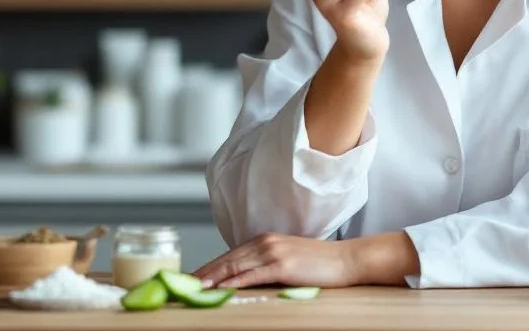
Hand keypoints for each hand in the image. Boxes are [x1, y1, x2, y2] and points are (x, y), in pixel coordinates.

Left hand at [193, 233, 357, 288]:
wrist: (346, 261)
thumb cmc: (320, 263)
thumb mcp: (288, 259)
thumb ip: (266, 264)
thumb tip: (245, 278)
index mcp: (265, 240)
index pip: (229, 255)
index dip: (209, 266)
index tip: (191, 278)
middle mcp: (265, 242)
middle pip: (226, 260)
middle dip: (203, 272)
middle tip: (182, 284)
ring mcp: (273, 252)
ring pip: (234, 266)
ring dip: (212, 277)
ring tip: (194, 287)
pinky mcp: (281, 265)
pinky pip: (252, 275)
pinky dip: (234, 281)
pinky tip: (221, 288)